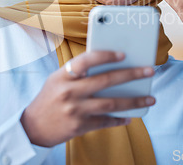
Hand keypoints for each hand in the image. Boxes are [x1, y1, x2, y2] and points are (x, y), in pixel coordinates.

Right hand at [20, 50, 154, 146]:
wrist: (33, 127)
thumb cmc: (49, 99)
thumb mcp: (57, 80)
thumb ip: (78, 73)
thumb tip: (109, 66)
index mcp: (63, 76)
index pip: (86, 60)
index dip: (106, 55)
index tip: (124, 54)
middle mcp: (69, 92)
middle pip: (105, 81)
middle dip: (131, 75)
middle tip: (149, 71)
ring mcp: (75, 110)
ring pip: (110, 103)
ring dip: (133, 101)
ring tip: (150, 98)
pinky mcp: (79, 126)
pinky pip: (105, 122)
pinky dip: (119, 119)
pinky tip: (130, 117)